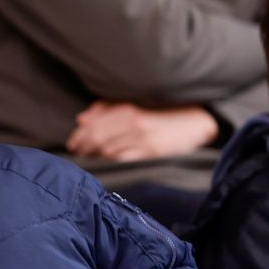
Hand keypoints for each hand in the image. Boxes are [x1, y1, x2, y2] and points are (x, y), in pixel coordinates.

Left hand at [66, 103, 218, 162]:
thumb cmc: (163, 112)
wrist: (196, 121)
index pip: (93, 124)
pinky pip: (124, 160)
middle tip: (76, 153)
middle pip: (97, 137)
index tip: (72, 143)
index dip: (79, 135)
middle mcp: (133, 123)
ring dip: (94, 156)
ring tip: (87, 159)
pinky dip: (111, 162)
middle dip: (83, 146)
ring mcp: (143, 139)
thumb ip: (107, 108)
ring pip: (108, 150)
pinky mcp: (152, 153)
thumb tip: (81, 118)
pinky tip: (105, 164)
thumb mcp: (136, 104)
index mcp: (127, 109)